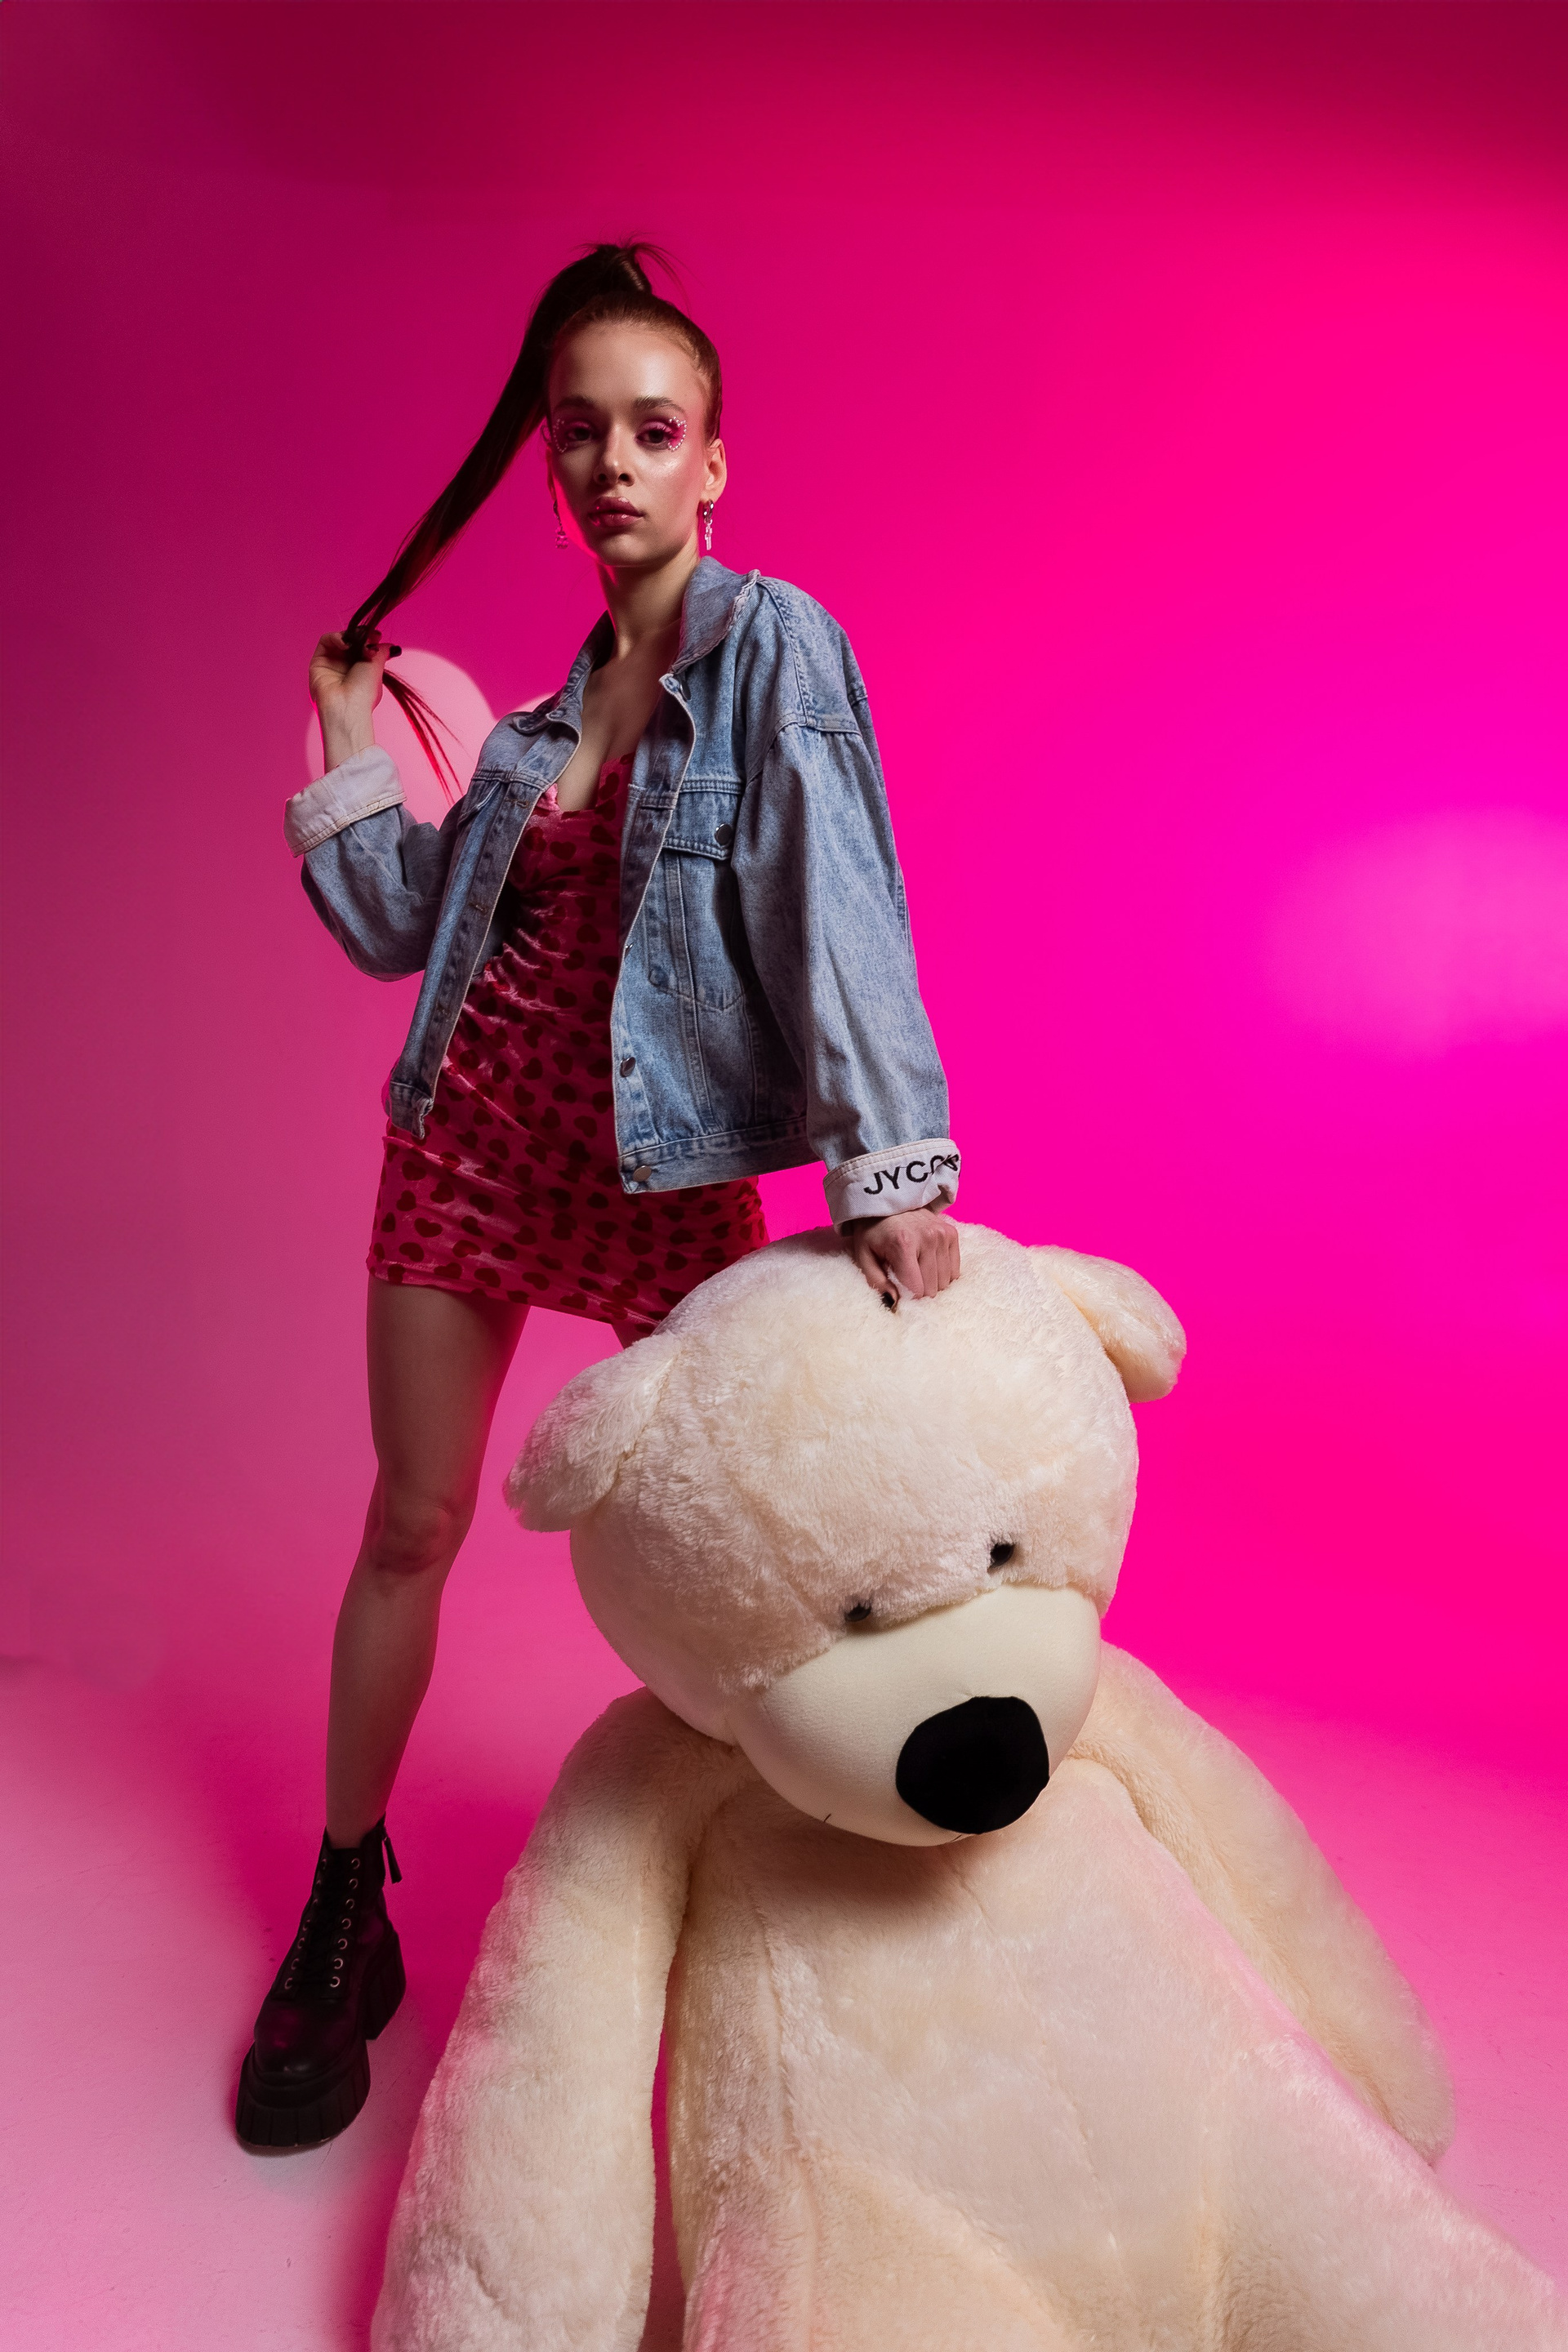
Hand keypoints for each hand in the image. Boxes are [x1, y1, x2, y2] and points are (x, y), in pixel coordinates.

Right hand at [309, 629, 392, 771]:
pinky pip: (326, 641)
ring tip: (356, 642)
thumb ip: (381, 651)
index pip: (363, 647)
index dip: (369, 639)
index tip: (377, 636)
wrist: (346, 707)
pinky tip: (345, 644)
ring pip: (339, 639)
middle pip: (351, 641)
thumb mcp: (377, 667)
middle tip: (369, 636)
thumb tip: (388, 644)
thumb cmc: (364, 692)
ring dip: (348, 636)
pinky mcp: (318, 661)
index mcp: (361, 670)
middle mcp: (346, 666)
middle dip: (360, 636)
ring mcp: (332, 663)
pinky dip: (335, 638)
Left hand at [843, 1206, 960, 1306]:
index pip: (916, 1290)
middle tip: (904, 1277)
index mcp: (903, 1245)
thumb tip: (893, 1303)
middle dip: (918, 1290)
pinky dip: (941, 1273)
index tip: (897, 1291)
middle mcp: (928, 1238)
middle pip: (932, 1289)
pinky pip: (954, 1271)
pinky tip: (927, 1263)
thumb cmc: (873, 1230)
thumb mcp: (864, 1256)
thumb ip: (876, 1282)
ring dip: (930, 1282)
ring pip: (945, 1282)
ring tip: (915, 1268)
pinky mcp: (951, 1234)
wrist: (889, 1199)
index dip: (906, 1297)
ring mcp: (942, 1235)